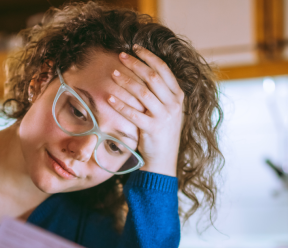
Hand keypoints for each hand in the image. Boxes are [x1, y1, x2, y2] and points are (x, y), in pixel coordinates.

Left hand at [109, 45, 184, 176]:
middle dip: (135, 64)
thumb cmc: (162, 133)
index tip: (135, 48)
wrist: (164, 160)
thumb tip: (144, 71)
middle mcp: (173, 104)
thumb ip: (160, 93)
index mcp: (178, 96)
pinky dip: (120, 104)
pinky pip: (134, 113)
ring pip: (143, 92)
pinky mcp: (152, 129)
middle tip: (121, 56)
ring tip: (113, 73)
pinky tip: (109, 98)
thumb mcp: (167, 110)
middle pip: (152, 77)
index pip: (164, 69)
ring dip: (126, 81)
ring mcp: (164, 117)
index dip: (149, 56)